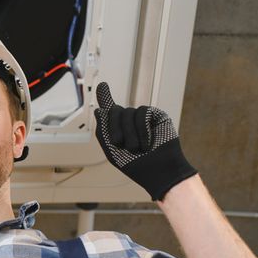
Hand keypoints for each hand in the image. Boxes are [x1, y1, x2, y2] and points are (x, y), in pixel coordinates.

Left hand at [93, 82, 196, 200]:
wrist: (157, 172)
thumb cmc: (135, 165)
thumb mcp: (111, 151)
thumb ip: (102, 131)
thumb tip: (99, 110)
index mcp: (119, 129)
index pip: (111, 110)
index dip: (105, 97)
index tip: (102, 85)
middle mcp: (131, 121)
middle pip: (114, 110)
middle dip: (114, 128)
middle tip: (120, 144)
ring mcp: (144, 118)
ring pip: (128, 111)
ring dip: (129, 133)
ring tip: (137, 148)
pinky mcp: (157, 115)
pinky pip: (142, 112)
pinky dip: (142, 129)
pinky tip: (147, 142)